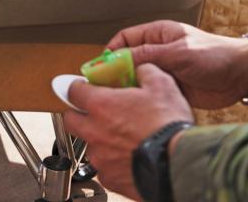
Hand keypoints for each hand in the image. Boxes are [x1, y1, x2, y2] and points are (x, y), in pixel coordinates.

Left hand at [64, 64, 192, 199]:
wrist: (176, 163)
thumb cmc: (167, 126)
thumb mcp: (161, 85)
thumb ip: (145, 72)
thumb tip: (142, 70)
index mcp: (101, 105)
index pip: (73, 91)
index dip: (78, 87)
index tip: (83, 87)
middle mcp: (94, 131)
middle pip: (70, 120)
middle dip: (78, 114)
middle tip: (94, 112)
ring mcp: (100, 156)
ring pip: (89, 145)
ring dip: (99, 139)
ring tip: (120, 138)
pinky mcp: (109, 177)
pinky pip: (103, 167)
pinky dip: (112, 161)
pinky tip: (129, 157)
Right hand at [108, 20, 247, 109]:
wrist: (240, 76)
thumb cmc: (214, 55)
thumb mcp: (178, 52)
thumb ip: (148, 55)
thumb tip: (121, 59)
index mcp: (158, 35)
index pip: (125, 39)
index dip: (111, 52)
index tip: (100, 67)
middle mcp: (158, 51)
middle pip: (128, 61)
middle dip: (115, 73)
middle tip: (104, 88)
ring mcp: (164, 71)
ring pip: (137, 79)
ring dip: (128, 88)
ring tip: (117, 100)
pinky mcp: (170, 89)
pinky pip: (150, 93)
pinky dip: (142, 100)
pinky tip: (134, 108)